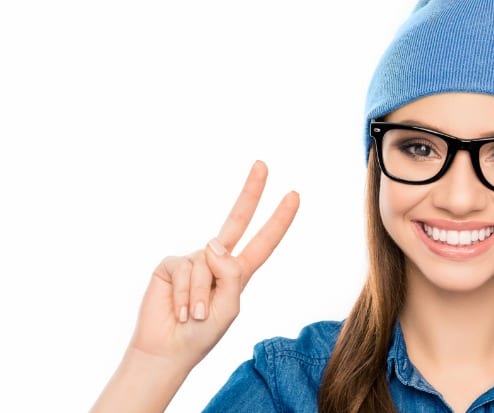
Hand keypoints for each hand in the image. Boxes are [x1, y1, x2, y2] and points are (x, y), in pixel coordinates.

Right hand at [131, 160, 298, 370]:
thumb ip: (230, 274)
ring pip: (206, 263)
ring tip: (194, 316)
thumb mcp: (228, 306)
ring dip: (200, 296)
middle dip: (251, 192)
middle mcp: (216, 260)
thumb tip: (214, 242)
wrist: (168, 349)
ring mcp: (194, 260)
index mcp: (238, 272)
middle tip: (263, 163)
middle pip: (237, 220)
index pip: (263, 241)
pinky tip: (179, 310)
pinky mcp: (171, 265)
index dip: (279, 220)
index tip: (294, 195)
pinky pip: (186, 270)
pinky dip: (185, 295)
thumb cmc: (202, 334)